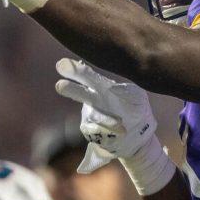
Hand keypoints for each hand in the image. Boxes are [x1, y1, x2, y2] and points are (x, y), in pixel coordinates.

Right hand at [54, 58, 156, 172]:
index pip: (88, 76)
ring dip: (108, 121)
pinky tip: (120, 133)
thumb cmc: (136, 109)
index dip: (76, 71)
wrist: (139, 134)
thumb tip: (113, 87)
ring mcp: (89, 116)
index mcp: (102, 86)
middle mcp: (92, 99)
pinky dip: (110, 133)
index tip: (62, 64)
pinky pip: (97, 132)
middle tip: (60, 85)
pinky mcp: (90, 132)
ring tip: (121, 126)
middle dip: (70, 89)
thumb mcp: (136, 96)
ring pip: (94, 116)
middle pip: (78, 93)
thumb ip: (125, 90)